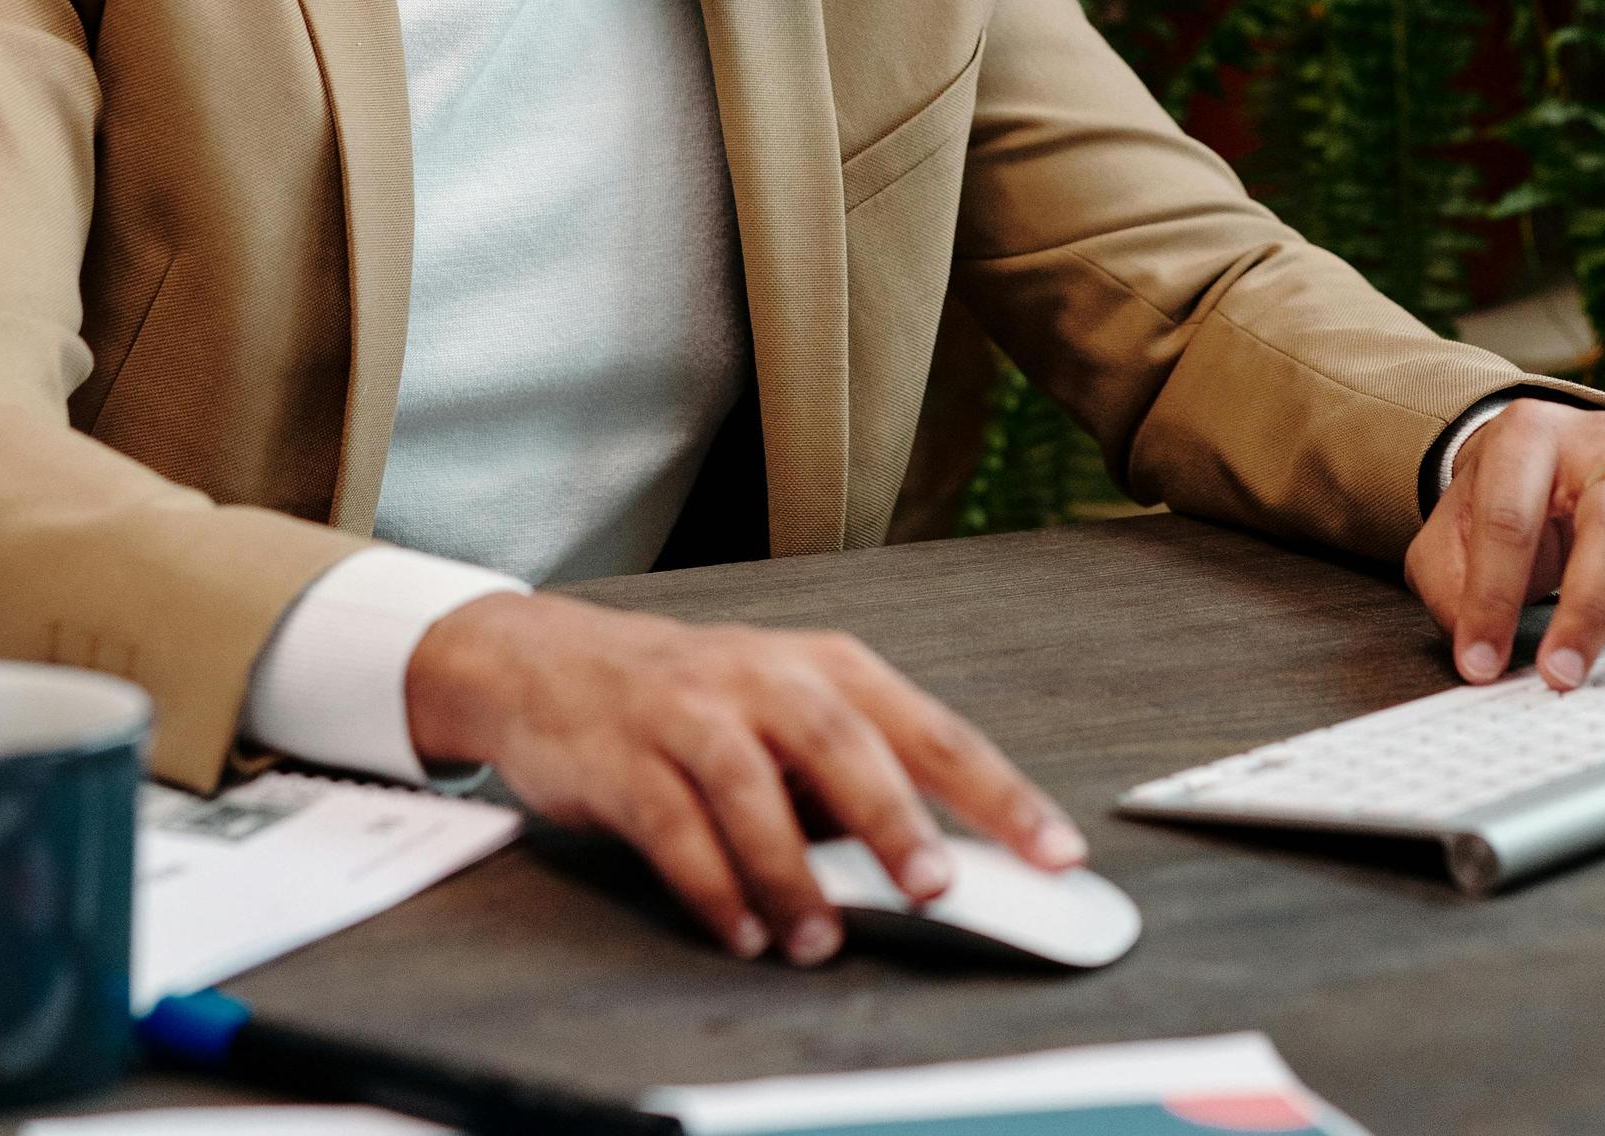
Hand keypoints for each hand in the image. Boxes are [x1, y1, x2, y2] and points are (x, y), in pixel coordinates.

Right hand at [404, 591, 1084, 966]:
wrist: (548, 662)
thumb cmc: (694, 700)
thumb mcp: (785, 718)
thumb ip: (853, 783)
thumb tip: (941, 868)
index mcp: (827, 667)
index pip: (931, 729)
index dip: (998, 793)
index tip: (1056, 852)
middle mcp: (764, 677)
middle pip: (844, 743)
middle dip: (895, 820)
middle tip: (935, 888)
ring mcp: (690, 711)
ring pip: (752, 789)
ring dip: (792, 873)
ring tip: (819, 940)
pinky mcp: (626, 755)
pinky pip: (673, 826)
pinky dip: (711, 885)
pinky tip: (740, 931)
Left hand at [1403, 402, 1604, 690]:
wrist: (1545, 455)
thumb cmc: (1502, 499)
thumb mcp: (1449, 531)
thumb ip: (1451, 583)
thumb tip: (1478, 650)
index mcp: (1528, 438)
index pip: (1509, 516)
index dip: (1492, 595)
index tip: (1482, 660)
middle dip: (1586, 603)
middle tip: (1564, 672)